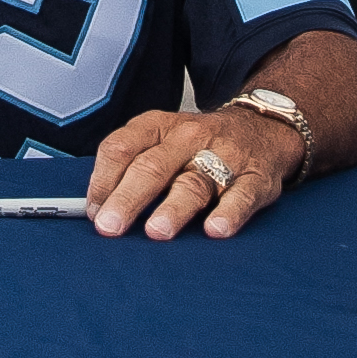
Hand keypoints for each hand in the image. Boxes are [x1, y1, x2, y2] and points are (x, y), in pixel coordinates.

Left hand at [86, 104, 303, 241]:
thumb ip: (132, 168)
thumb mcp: (163, 141)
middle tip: (110, 226)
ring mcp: (224, 155)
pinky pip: (241, 195)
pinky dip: (229, 213)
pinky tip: (215, 229)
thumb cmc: (200, 144)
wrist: (262, 127)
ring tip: (156, 231)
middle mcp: (189, 136)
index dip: (103, 179)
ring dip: (173, 208)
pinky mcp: (255, 177)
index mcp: (159, 126)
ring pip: (193, 182)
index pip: (122, 147)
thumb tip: (97, 209)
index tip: (93, 211)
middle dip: (128, 198)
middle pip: (152, 167)